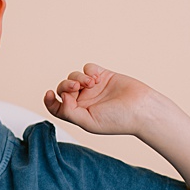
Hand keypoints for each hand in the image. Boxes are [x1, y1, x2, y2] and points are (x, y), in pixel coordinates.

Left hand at [43, 63, 163, 135]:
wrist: (141, 109)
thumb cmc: (118, 120)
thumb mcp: (88, 122)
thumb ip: (69, 112)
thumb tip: (60, 97)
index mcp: (79, 114)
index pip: (57, 106)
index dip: (49, 100)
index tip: (48, 93)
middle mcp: (85, 100)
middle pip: (64, 88)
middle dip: (66, 86)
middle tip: (76, 87)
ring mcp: (94, 88)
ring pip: (74, 76)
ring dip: (78, 77)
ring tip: (90, 82)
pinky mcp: (104, 76)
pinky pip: (88, 68)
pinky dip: (88, 70)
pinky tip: (96, 77)